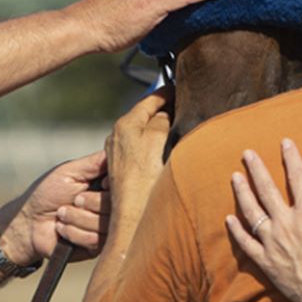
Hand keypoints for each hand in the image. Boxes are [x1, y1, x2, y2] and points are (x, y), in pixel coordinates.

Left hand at [0, 150, 108, 265]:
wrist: (28, 223)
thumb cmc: (47, 193)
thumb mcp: (70, 171)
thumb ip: (95, 162)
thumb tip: (118, 150)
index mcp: (106, 186)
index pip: (126, 185)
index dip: (113, 185)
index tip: (101, 184)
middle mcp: (110, 206)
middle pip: (119, 206)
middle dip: (91, 202)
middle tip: (74, 200)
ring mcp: (106, 228)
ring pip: (107, 224)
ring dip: (78, 218)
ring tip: (61, 214)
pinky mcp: (97, 247)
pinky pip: (95, 240)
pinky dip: (74, 232)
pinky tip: (62, 229)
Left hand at [106, 88, 172, 218]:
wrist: (132, 216)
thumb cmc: (143, 178)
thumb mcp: (156, 139)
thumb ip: (161, 120)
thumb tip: (164, 111)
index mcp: (125, 124)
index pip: (149, 100)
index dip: (167, 92)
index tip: (180, 86)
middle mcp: (118, 136)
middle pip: (144, 115)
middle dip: (163, 109)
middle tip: (183, 105)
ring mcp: (119, 153)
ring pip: (142, 132)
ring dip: (158, 128)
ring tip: (177, 126)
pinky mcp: (122, 169)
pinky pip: (141, 148)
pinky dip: (154, 144)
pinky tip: (165, 150)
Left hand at [225, 139, 301, 301]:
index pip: (298, 178)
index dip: (291, 158)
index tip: (285, 142)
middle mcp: (286, 224)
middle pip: (267, 189)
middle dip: (257, 168)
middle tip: (247, 153)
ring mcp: (272, 242)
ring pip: (251, 211)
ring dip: (242, 192)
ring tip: (235, 177)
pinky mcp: (265, 260)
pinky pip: (245, 242)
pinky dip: (236, 230)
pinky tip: (229, 218)